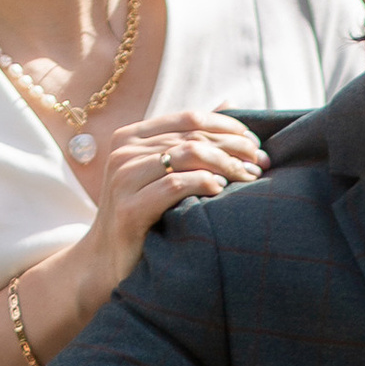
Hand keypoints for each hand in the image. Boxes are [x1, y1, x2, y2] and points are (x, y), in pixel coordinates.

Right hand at [77, 107, 269, 307]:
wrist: (105, 261)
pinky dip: (204, 183)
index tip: (255, 144)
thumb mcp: (161, 173)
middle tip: (260, 163)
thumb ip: (189, 141)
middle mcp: (123, 152)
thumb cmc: (141, 215)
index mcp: (131, 137)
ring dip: (226, 164)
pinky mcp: (128, 209)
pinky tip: (222, 190)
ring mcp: (122, 179)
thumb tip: (230, 104)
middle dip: (234, 147)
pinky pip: (175, 185)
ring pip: (187, 155)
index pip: (190, 118)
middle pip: (193, 136)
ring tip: (248, 178)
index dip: (228, 127)